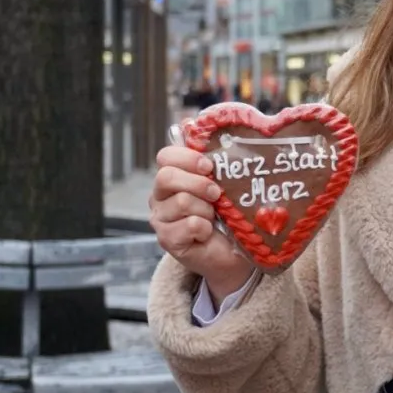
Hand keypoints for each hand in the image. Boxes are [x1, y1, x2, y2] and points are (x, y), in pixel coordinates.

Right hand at [149, 146, 252, 301]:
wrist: (232, 253)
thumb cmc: (227, 216)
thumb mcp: (224, 186)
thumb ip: (217, 166)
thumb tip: (218, 139)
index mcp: (172, 177)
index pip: (166, 156)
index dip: (188, 158)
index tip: (209, 167)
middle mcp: (160, 196)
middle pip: (167, 177)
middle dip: (199, 184)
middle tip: (217, 194)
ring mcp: (160, 218)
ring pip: (182, 201)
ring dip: (206, 209)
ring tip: (213, 218)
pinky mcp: (167, 239)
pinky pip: (190, 225)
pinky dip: (205, 228)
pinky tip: (207, 233)